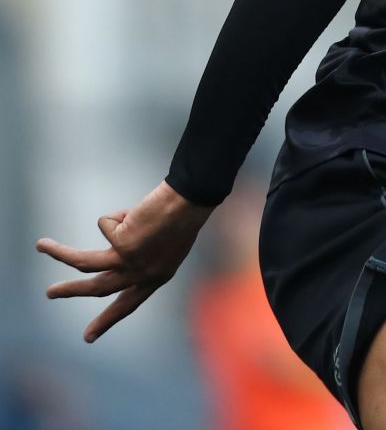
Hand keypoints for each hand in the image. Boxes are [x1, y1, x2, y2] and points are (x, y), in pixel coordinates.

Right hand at [37, 180, 214, 341]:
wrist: (191, 201)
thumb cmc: (182, 217)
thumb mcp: (163, 245)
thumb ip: (137, 256)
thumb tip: (110, 255)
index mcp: (156, 277)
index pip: (128, 304)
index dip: (107, 319)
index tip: (88, 337)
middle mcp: (142, 275)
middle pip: (98, 288)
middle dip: (71, 290)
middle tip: (50, 292)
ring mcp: (130, 261)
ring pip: (84, 262)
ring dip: (60, 254)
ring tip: (41, 245)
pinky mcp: (122, 243)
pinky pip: (106, 223)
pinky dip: (119, 213)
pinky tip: (139, 210)